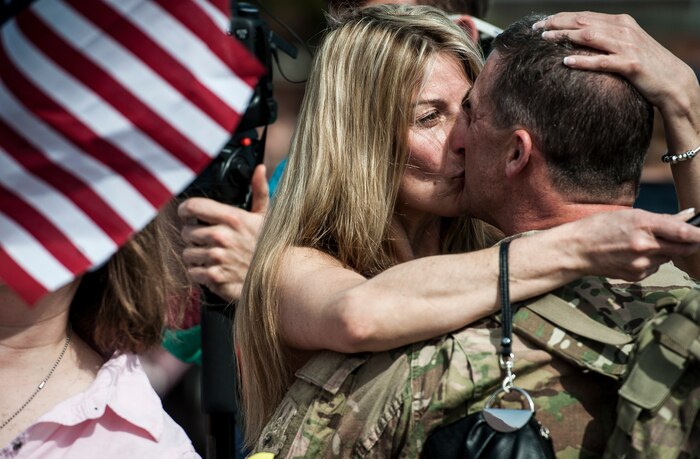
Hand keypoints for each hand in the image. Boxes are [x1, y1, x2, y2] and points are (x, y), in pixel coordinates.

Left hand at [178, 164, 268, 300]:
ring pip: (187, 253)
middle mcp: (221, 236)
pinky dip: (200, 272)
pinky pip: (192, 272)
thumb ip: (259, 190)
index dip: (186, 211)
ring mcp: (217, 258)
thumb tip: (259, 168)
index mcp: (232, 218)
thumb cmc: (270, 246)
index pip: (192, 207)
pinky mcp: (215, 277)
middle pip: (186, 232)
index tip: (188, 215)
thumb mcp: (266, 216)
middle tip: (206, 240)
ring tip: (211, 256)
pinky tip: (213, 269)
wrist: (280, 277)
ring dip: (196, 255)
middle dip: (194, 236)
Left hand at [533, 12, 697, 114]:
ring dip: (565, 37)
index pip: (585, 16)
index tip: (542, 23)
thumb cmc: (646, 66)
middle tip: (537, 29)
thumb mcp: (626, 46)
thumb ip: (606, 39)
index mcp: (621, 22)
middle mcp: (623, 30)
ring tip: (545, 39)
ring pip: (590, 36)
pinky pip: (602, 61)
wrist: (673, 81)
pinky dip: (583, 60)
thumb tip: (579, 38)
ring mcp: (627, 46)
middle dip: (557, 24)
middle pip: (584, 22)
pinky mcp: (631, 65)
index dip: (561, 18)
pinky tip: (566, 61)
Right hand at [563, 208, 699, 280]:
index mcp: (643, 224)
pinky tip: (634, 254)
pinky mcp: (637, 275)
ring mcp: (641, 263)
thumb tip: (689, 215)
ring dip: (666, 251)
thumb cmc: (600, 227)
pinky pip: (655, 267)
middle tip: (691, 237)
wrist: (577, 250)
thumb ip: (661, 219)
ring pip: (669, 257)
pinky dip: (652, 260)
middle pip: (684, 249)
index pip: (684, 232)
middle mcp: (645, 246)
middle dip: (691, 243)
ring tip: (644, 242)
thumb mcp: (630, 215)